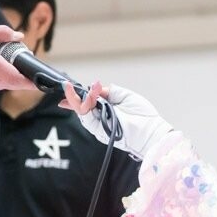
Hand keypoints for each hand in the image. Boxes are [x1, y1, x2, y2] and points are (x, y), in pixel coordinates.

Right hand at [0, 24, 32, 92]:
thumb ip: (0, 33)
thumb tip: (19, 36)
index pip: (18, 78)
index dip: (34, 79)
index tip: (45, 77)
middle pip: (18, 81)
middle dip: (26, 72)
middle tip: (26, 56)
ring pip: (10, 82)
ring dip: (14, 72)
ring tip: (7, 55)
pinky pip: (1, 82)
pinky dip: (5, 73)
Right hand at [60, 82, 175, 159]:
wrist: (150, 130)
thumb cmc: (143, 116)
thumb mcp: (124, 95)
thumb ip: (108, 91)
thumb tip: (95, 87)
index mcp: (107, 108)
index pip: (87, 101)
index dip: (76, 95)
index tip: (67, 87)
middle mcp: (101, 117)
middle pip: (81, 106)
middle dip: (73, 95)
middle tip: (66, 85)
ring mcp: (99, 125)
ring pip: (81, 112)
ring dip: (80, 98)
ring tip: (85, 90)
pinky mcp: (99, 131)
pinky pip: (87, 118)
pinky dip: (86, 105)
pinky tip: (90, 96)